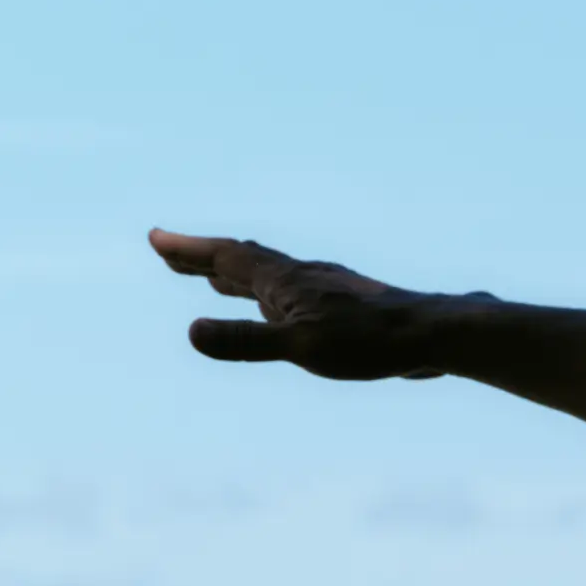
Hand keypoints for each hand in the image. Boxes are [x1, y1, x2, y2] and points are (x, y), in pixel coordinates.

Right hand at [147, 228, 453, 380]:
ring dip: (233, 274)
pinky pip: (289, 294)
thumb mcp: (300, 347)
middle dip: (201, 258)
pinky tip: (277, 309)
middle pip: (242, 261)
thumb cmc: (368, 343)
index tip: (155, 237)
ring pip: (267, 276)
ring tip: (211, 276)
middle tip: (167, 251)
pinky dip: (266, 294)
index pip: (226, 257)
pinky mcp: (342, 308)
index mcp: (285, 282)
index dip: (188, 250)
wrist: (431, 335)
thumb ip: (246, 342)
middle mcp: (300, 278)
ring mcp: (322, 290)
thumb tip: (191, 332)